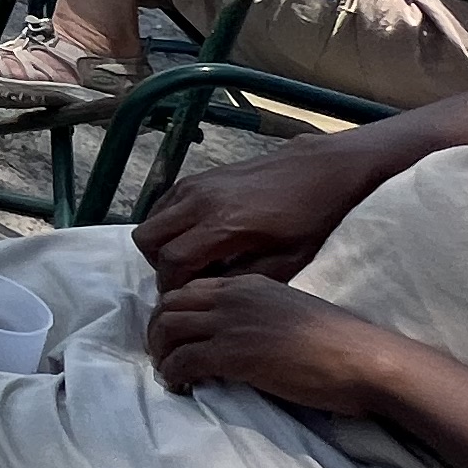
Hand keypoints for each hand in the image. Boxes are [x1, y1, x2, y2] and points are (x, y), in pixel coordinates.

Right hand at [133, 131, 382, 284]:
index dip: (172, 285)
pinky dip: (167, 224)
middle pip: (147, 239)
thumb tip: (208, 290)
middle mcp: (200, 201)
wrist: (320, 170)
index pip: (172, 261)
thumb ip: (244, 278)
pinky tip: (197, 235)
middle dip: (159, 265)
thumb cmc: (311, 219)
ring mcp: (195, 184)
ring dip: (162, 243)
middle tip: (186, 277)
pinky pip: (161, 204)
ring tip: (192, 257)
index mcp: (224, 225)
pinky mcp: (198, 176)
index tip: (187, 297)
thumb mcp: (289, 261)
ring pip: (149, 219)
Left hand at [146, 273, 418, 413]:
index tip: (175, 336)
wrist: (363, 359)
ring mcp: (231, 323)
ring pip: (168, 330)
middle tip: (162, 357)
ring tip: (168, 374)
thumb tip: (241, 337)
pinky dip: (173, 375)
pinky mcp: (233, 354)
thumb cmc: (340, 343)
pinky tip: (182, 388)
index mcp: (249, 284)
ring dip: (160, 354)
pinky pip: (183, 361)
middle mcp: (233, 297)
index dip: (174, 312)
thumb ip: (260, 315)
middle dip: (157, 332)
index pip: (190, 289)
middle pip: (169, 305)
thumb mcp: (291, 313)